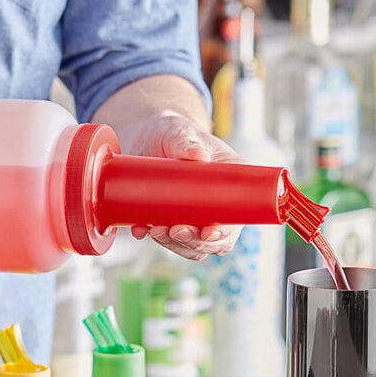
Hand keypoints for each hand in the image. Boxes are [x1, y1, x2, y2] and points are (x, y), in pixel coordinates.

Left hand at [129, 113, 243, 259]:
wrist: (146, 136)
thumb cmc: (172, 131)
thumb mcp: (179, 131)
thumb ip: (185, 140)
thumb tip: (197, 155)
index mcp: (230, 185)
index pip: (235, 219)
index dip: (224, 232)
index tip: (206, 232)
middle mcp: (215, 206)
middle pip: (212, 240)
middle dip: (192, 242)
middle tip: (172, 230)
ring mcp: (191, 215)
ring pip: (189, 245)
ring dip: (173, 245)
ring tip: (154, 229)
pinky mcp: (168, 219)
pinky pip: (163, 238)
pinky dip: (150, 236)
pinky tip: (140, 228)